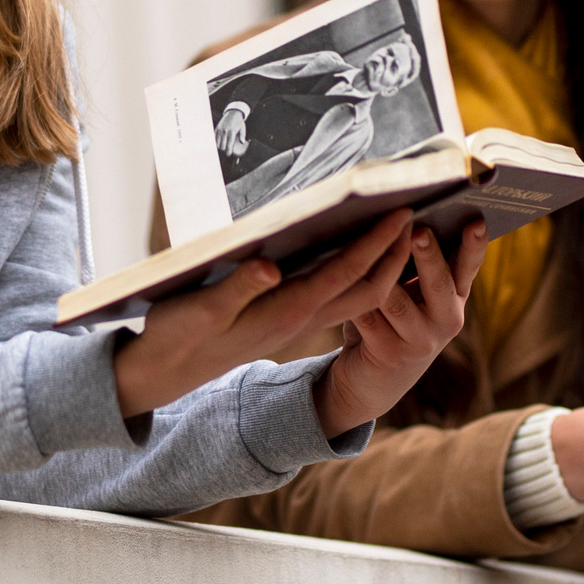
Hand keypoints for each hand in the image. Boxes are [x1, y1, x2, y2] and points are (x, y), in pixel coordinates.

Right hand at [111, 210, 417, 416]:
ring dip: (383, 266)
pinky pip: (338, 297)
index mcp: (286, 311)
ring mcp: (295, 321)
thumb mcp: (201, 309)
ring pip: (357, 296)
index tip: (402, 212)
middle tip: (418, 215)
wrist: (165, 371)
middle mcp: (299, 318)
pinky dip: (359, 274)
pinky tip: (355, 252)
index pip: (345, 274)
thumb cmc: (178, 334)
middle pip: (367, 288)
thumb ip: (238, 288)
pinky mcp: (285, 319)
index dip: (376, 244)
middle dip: (396, 254)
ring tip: (399, 233)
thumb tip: (271, 268)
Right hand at [215, 102, 250, 156]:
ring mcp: (220, 130)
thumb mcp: (243, 128)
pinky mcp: (217, 129)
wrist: (232, 113)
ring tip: (222, 148)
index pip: (229, 144)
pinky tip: (218, 144)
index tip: (228, 154)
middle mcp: (224, 132)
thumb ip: (242, 135)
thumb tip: (242, 142)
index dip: (228, 151)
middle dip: (224, 150)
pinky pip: (214, 138)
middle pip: (222, 145)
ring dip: (219, 147)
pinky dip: (216, 142)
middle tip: (226, 151)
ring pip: (217, 143)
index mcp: (231, 132)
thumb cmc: (238, 121)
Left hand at [311, 220, 489, 435]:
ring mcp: (421, 341)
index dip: (474, 246)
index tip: (477, 222)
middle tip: (419, 231)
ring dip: (380, 276)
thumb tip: (397, 216)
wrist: (372, 379)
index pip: (468, 267)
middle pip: (438, 283)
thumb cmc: (391, 321)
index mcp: (455, 298)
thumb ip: (411, 264)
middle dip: (428, 256)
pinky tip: (338, 280)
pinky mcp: (390, 354)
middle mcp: (446, 320)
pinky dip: (352, 298)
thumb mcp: (410, 294)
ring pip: (396, 301)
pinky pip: (368, 317)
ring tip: (368, 247)